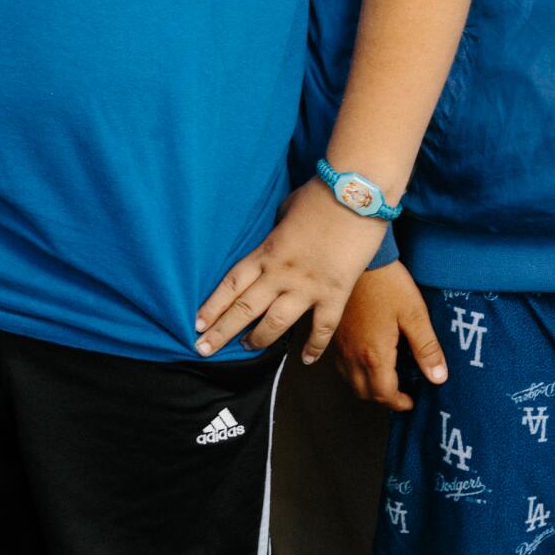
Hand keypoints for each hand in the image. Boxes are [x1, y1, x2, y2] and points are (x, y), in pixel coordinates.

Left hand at [196, 183, 387, 361]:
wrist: (356, 194)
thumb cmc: (320, 195)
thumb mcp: (287, 208)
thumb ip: (278, 229)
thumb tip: (276, 234)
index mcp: (266, 251)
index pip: (231, 284)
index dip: (212, 306)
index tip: (197, 323)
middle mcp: (280, 273)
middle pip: (243, 309)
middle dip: (221, 332)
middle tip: (203, 349)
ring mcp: (307, 286)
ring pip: (275, 323)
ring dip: (258, 340)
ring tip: (247, 349)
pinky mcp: (335, 293)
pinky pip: (322, 328)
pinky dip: (314, 347)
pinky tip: (306, 360)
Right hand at [333, 261, 446, 412]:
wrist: (361, 260)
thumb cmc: (388, 284)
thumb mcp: (415, 314)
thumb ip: (427, 349)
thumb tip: (438, 377)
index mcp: (374, 354)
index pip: (384, 393)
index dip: (398, 402)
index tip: (411, 401)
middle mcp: (353, 354)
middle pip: (364, 392)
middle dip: (383, 398)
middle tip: (400, 393)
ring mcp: (340, 344)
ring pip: (349, 380)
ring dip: (367, 386)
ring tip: (385, 378)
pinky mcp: (335, 333)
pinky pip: (340, 364)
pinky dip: (354, 372)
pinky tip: (366, 359)